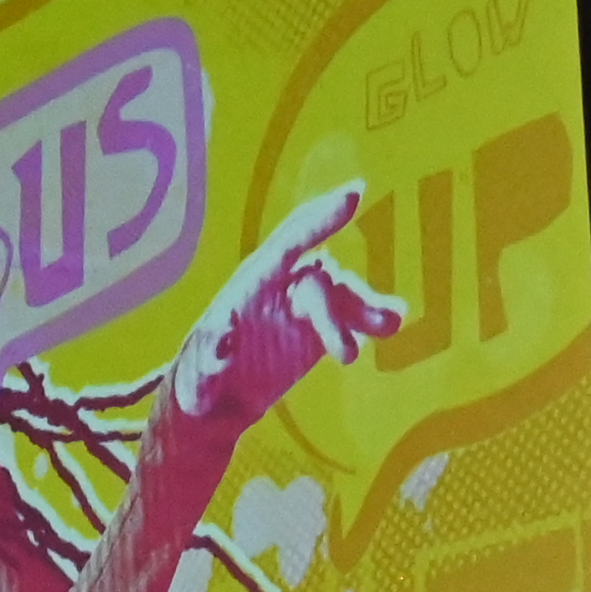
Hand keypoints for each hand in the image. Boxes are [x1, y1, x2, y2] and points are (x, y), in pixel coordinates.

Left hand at [168, 183, 405, 423]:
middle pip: (319, 282)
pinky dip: (373, 316)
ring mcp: (305, 302)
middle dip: (334, 313)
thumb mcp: (198, 374)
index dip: (321, 220)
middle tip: (346, 358)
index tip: (356, 194)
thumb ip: (209, 357)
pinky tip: (392, 323)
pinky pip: (353, 315)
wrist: (218, 397)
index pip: (289, 243)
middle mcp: (282, 283)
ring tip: (389, 326)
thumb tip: (222, 338)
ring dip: (367, 308)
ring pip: (343, 295)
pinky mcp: (322, 325)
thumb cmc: (202, 380)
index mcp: (250, 283)